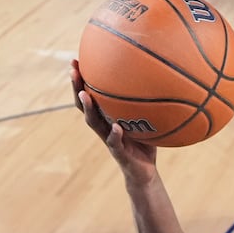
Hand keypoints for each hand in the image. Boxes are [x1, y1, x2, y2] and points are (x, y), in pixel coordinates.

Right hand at [70, 60, 156, 176]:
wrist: (145, 173)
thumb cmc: (145, 143)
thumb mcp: (146, 120)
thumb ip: (148, 104)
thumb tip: (160, 78)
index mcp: (107, 117)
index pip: (90, 95)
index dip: (81, 79)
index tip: (75, 59)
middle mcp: (104, 126)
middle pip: (84, 105)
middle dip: (77, 87)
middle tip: (73, 70)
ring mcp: (110, 139)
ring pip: (94, 123)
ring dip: (88, 108)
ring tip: (84, 93)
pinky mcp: (119, 153)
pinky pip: (115, 143)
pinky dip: (115, 135)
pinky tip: (116, 127)